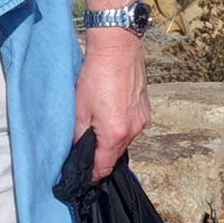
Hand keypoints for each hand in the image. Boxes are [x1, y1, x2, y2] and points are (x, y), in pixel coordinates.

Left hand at [74, 31, 150, 181]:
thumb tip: (77, 152)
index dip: (92, 173)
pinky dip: (120, 126)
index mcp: (115, 134)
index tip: (83, 174)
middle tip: (84, 146)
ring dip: (110, 139)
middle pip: (115, 155)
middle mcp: (133, 130)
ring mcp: (142, 120)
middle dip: (100, 154)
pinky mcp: (145, 110)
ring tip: (96, 123)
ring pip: (123, 141)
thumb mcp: (79, 109)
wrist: (117, 48)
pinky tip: (108, 111)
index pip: (104, 167)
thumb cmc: (96, 75)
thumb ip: (78, 136)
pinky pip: (131, 127)